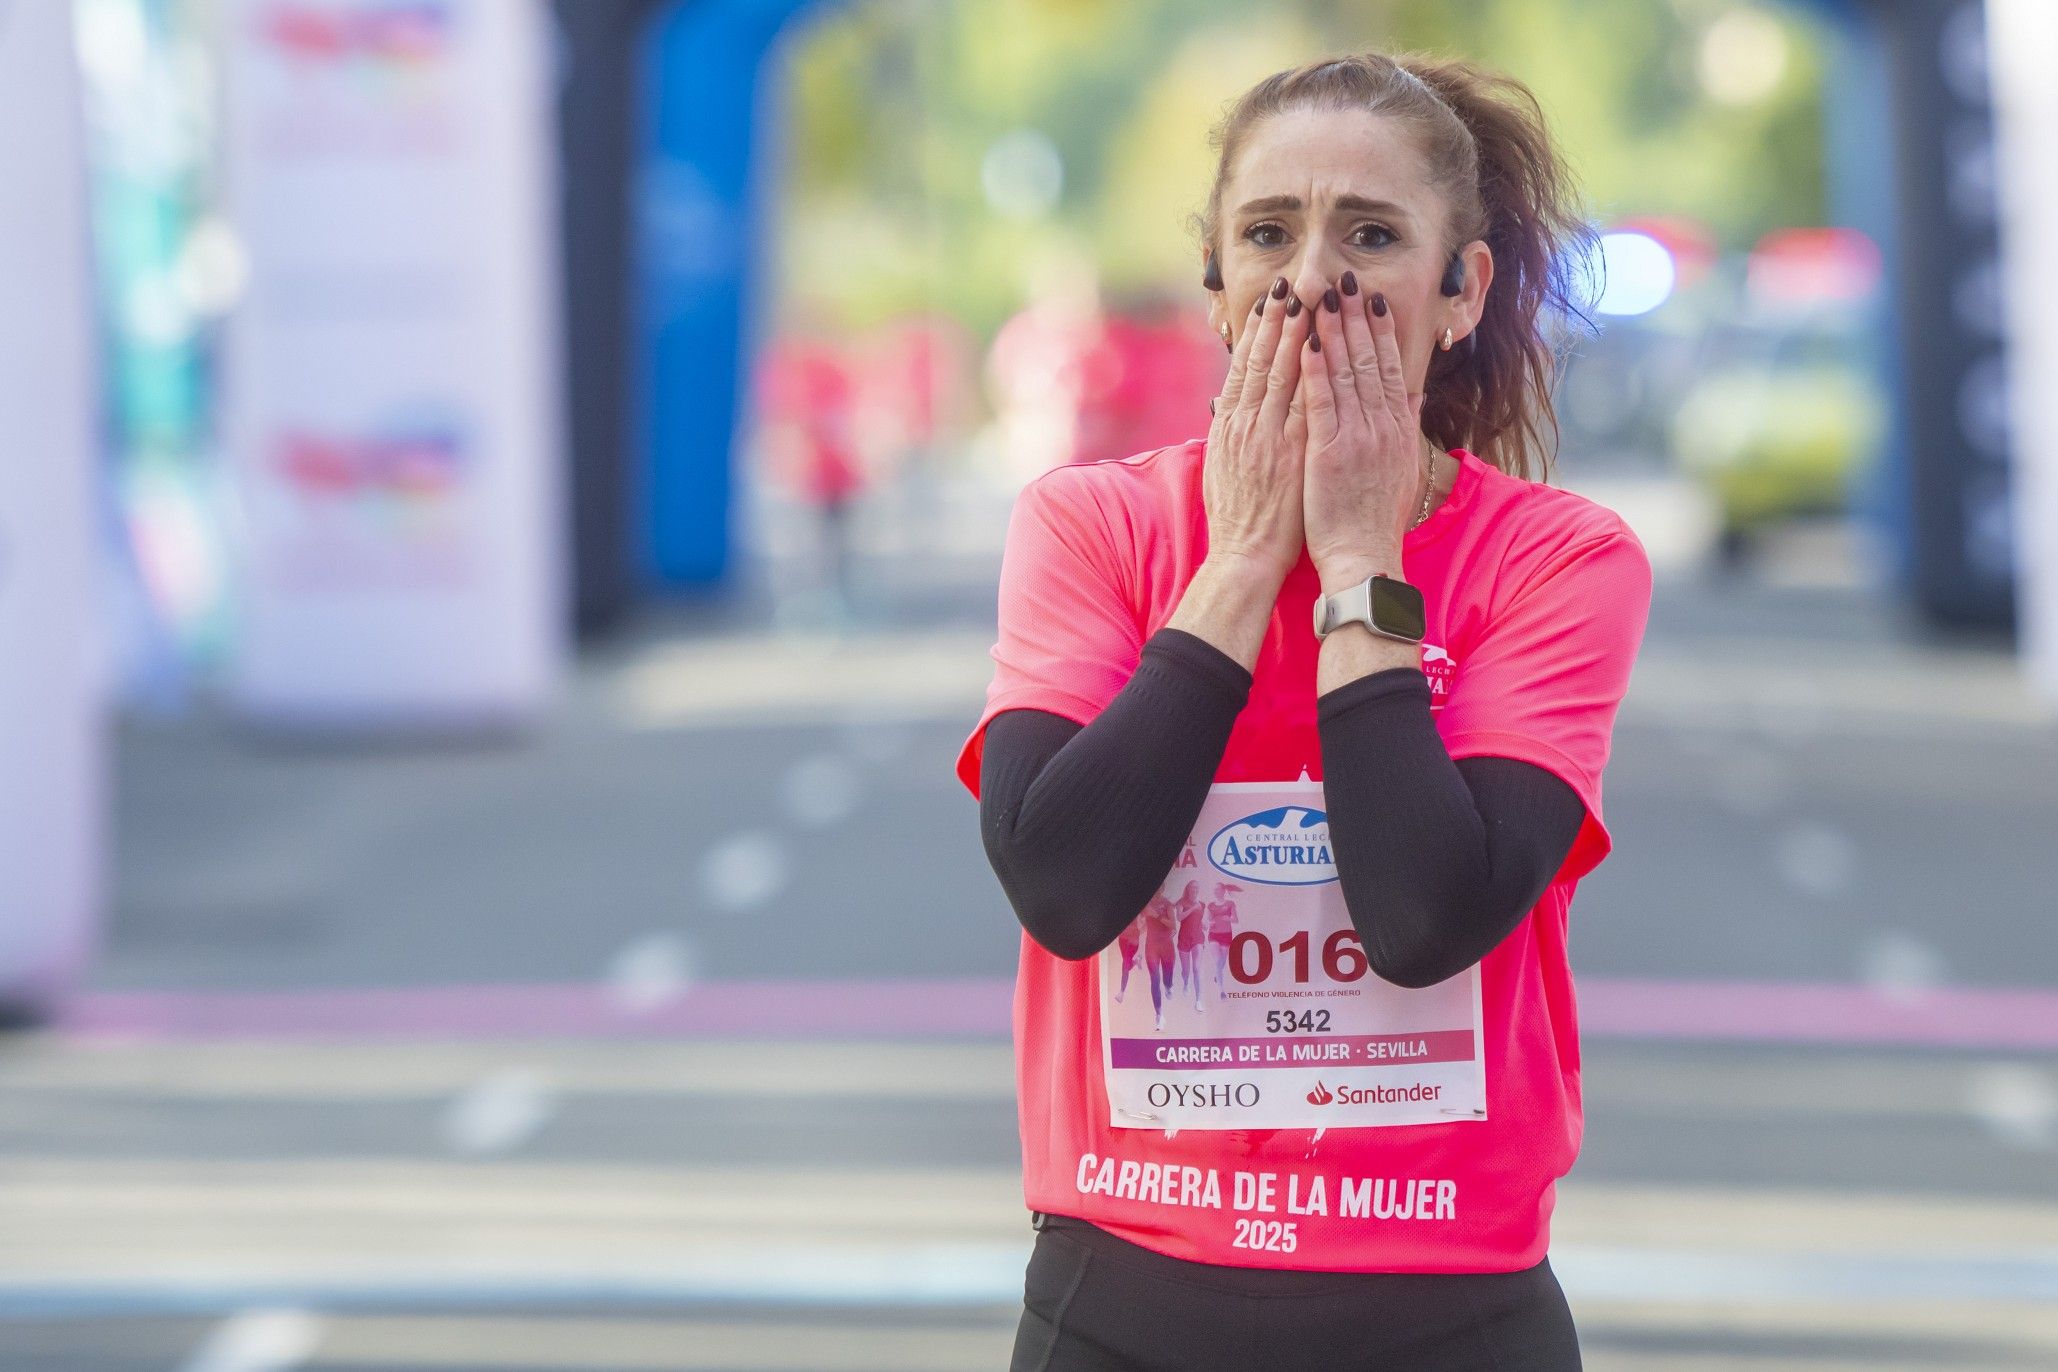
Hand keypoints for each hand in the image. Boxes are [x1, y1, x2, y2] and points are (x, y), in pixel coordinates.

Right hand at [1203, 276, 1314, 580]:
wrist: (1245, 556)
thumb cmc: (1239, 518)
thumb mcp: (1225, 467)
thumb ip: (1233, 432)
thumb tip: (1233, 404)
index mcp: (1230, 426)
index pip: (1245, 367)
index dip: (1259, 331)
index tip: (1273, 301)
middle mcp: (1246, 424)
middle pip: (1262, 360)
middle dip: (1277, 320)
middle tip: (1291, 282)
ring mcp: (1267, 436)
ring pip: (1281, 373)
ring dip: (1295, 333)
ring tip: (1308, 298)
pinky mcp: (1289, 452)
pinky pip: (1302, 401)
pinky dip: (1309, 371)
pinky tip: (1321, 345)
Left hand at [1297, 279, 1424, 576]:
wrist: (1363, 558)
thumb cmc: (1375, 519)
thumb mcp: (1402, 467)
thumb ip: (1407, 425)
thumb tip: (1417, 392)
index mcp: (1396, 428)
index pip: (1390, 367)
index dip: (1382, 329)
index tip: (1374, 297)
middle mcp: (1381, 426)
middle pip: (1370, 359)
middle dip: (1359, 315)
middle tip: (1349, 278)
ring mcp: (1357, 436)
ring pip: (1346, 371)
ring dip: (1336, 330)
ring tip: (1326, 294)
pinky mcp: (1329, 450)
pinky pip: (1322, 401)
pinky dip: (1317, 369)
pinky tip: (1309, 341)